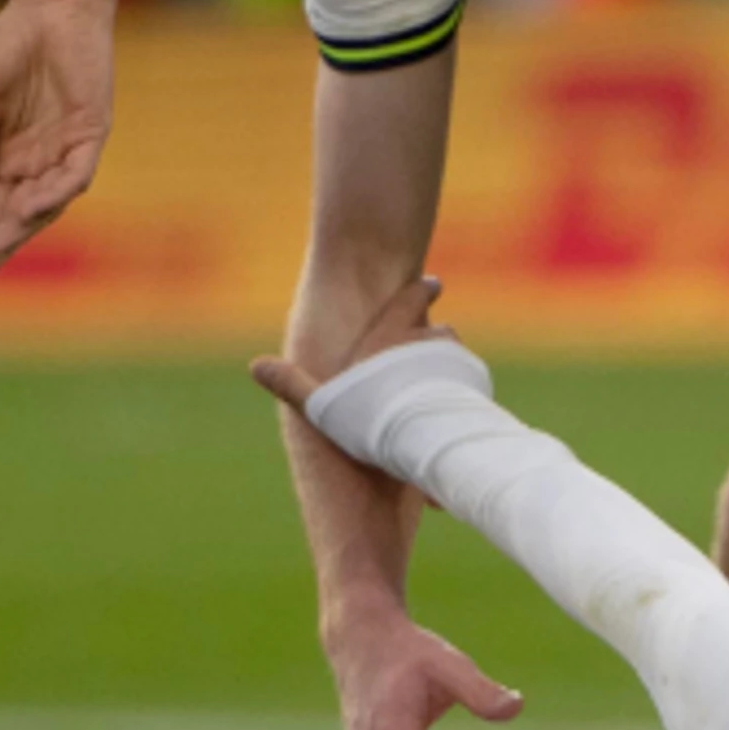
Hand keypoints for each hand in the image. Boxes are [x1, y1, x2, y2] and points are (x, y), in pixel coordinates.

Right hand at [0, 0, 112, 293]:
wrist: (52, 4)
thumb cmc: (9, 45)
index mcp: (12, 158)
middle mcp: (41, 163)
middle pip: (18, 219)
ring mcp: (68, 150)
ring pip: (48, 204)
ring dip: (22, 226)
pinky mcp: (91, 132)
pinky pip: (75, 174)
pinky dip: (54, 193)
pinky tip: (29, 207)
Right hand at [248, 275, 455, 418]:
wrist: (415, 446)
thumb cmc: (364, 423)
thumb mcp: (321, 406)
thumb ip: (292, 385)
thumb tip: (256, 365)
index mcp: (389, 339)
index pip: (410, 301)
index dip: (421, 290)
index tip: (433, 283)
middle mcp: (425, 345)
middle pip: (440, 331)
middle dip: (437, 337)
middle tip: (433, 345)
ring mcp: (453, 367)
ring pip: (458, 359)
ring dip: (451, 368)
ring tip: (440, 389)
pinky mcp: (472, 391)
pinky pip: (471, 389)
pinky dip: (463, 398)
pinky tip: (451, 418)